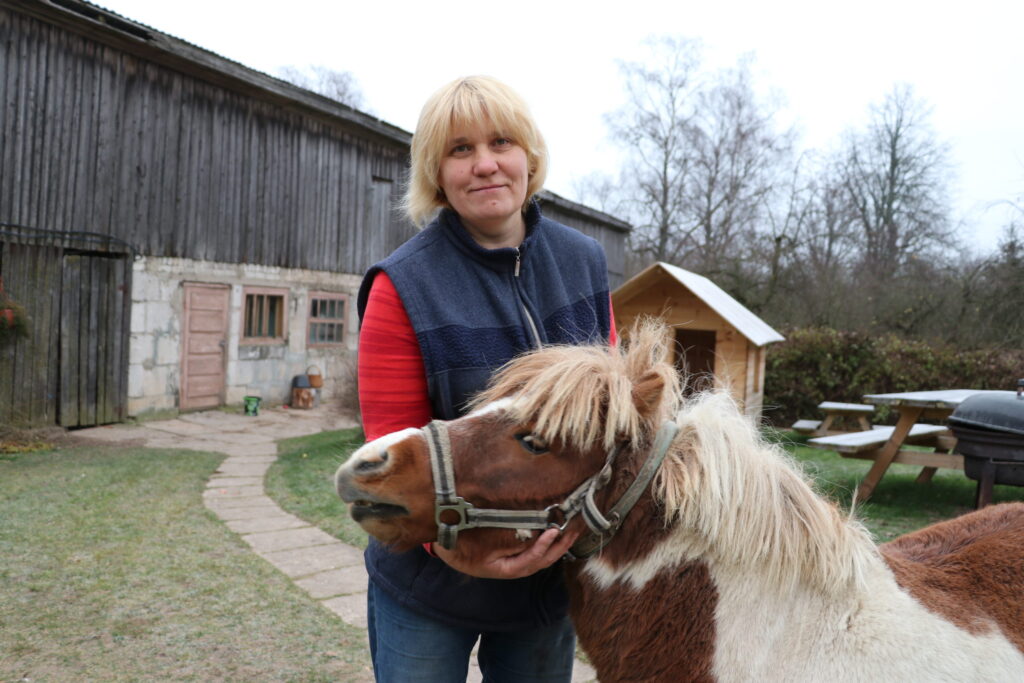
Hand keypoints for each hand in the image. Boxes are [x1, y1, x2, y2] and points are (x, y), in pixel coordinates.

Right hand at [433, 528, 578, 578]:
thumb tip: (533, 534)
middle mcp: (513, 568)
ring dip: (558, 544)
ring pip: (542, 557)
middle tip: (573, 529)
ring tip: (571, 529)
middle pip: (542, 562)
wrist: (447, 546)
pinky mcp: (515, 554)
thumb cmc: (461, 543)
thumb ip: (507, 541)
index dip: (543, 547)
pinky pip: (536, 550)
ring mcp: (515, 562)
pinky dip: (549, 541)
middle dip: (559, 547)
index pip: (530, 561)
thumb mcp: (481, 543)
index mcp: (504, 569)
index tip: (553, 531)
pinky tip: (557, 530)